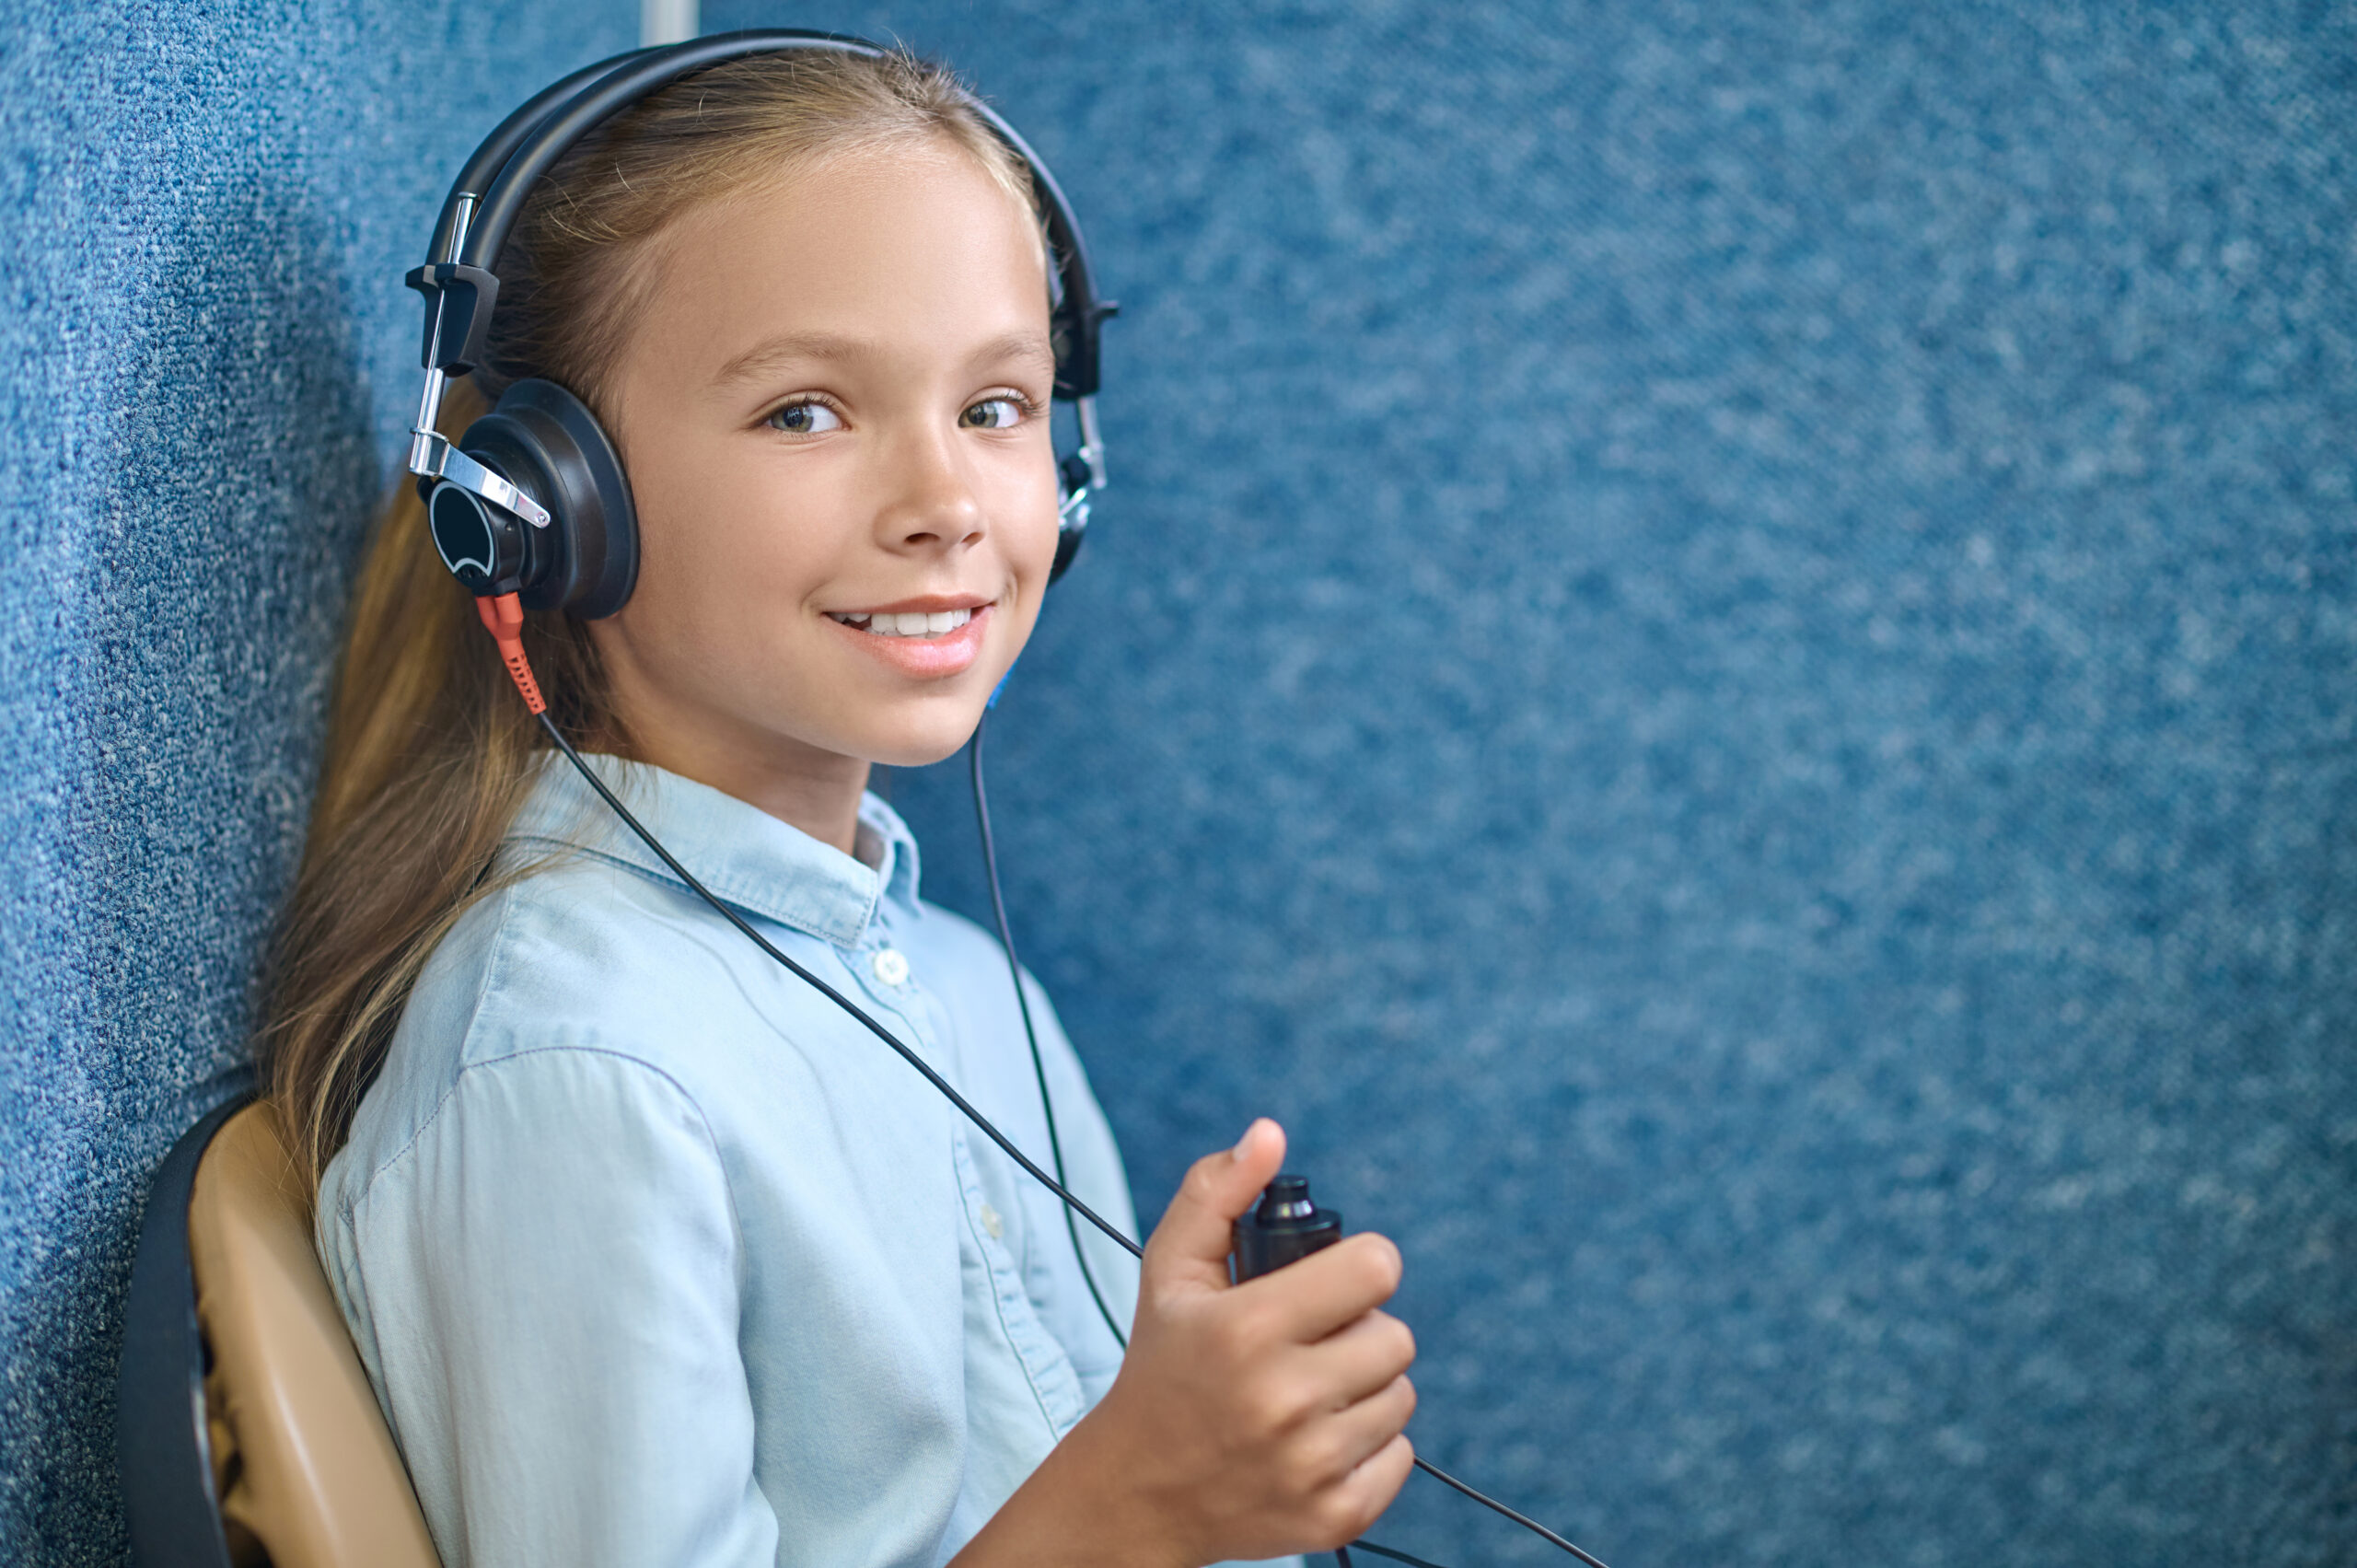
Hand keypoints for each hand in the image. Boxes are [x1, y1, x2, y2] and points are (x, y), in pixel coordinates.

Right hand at [1072, 1118, 1417, 1564]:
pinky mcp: (1332, 1515)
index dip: (1360, 1266)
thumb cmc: (1161, 1365)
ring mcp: (1310, 1464)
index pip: (1375, 1268)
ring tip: (1310, 1391)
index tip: (1335, 1280)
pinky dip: (1371, 1445)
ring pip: (1401, 1395)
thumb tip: (1269, 1134)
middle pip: (1395, 1336)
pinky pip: (1402, 1456)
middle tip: (1311, 1342)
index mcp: (1247, 1329)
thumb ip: (1217, 1192)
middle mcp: (1282, 1398)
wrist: (1137, 1491)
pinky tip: (1319, 1438)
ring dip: (1366, 1388)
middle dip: (1358, 1331)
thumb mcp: (1171, 1271)